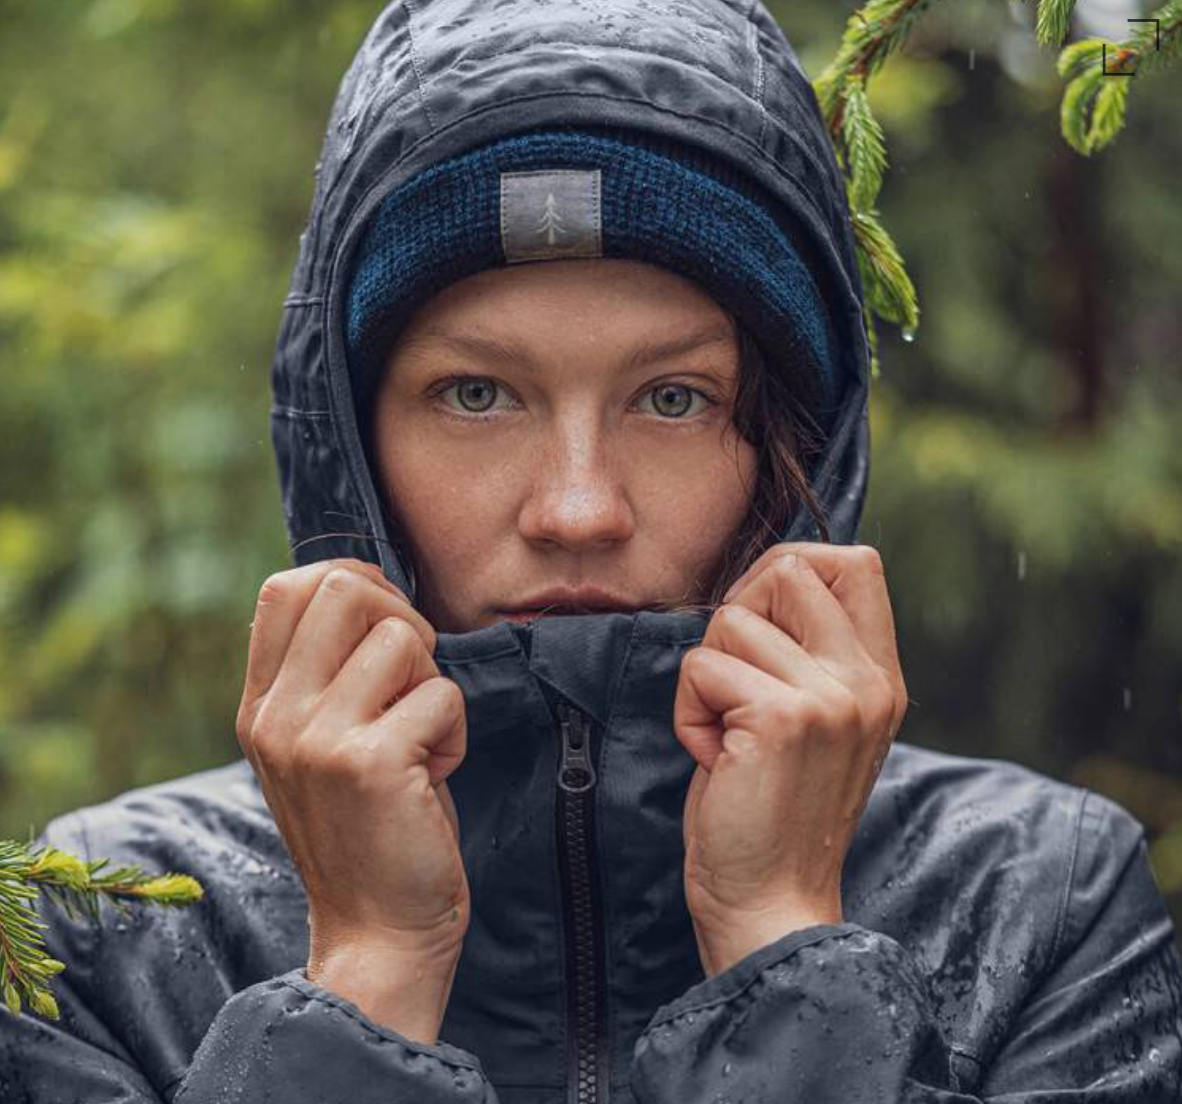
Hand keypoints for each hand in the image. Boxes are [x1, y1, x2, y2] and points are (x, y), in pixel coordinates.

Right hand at [236, 558, 470, 969]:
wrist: (377, 933)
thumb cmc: (369, 827)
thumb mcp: (321, 745)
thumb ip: (326, 674)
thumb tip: (370, 589)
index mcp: (260, 706)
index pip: (286, 588)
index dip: (353, 582)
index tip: (389, 626)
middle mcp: (276, 716)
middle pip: (344, 588)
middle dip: (402, 619)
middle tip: (413, 682)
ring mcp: (316, 738)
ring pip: (402, 637)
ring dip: (432, 682)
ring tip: (420, 739)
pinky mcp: (369, 763)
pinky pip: (441, 695)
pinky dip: (454, 731)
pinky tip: (433, 774)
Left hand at [672, 543, 907, 975]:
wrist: (771, 905)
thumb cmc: (771, 811)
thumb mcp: (817, 723)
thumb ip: (809, 653)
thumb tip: (765, 578)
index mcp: (879, 677)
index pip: (855, 561)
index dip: (789, 573)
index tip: (759, 629)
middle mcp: (867, 680)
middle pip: (789, 568)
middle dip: (738, 613)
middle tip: (733, 685)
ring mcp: (832, 697)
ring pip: (731, 619)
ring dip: (706, 678)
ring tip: (728, 737)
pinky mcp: (782, 717)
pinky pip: (701, 667)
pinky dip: (688, 712)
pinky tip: (715, 758)